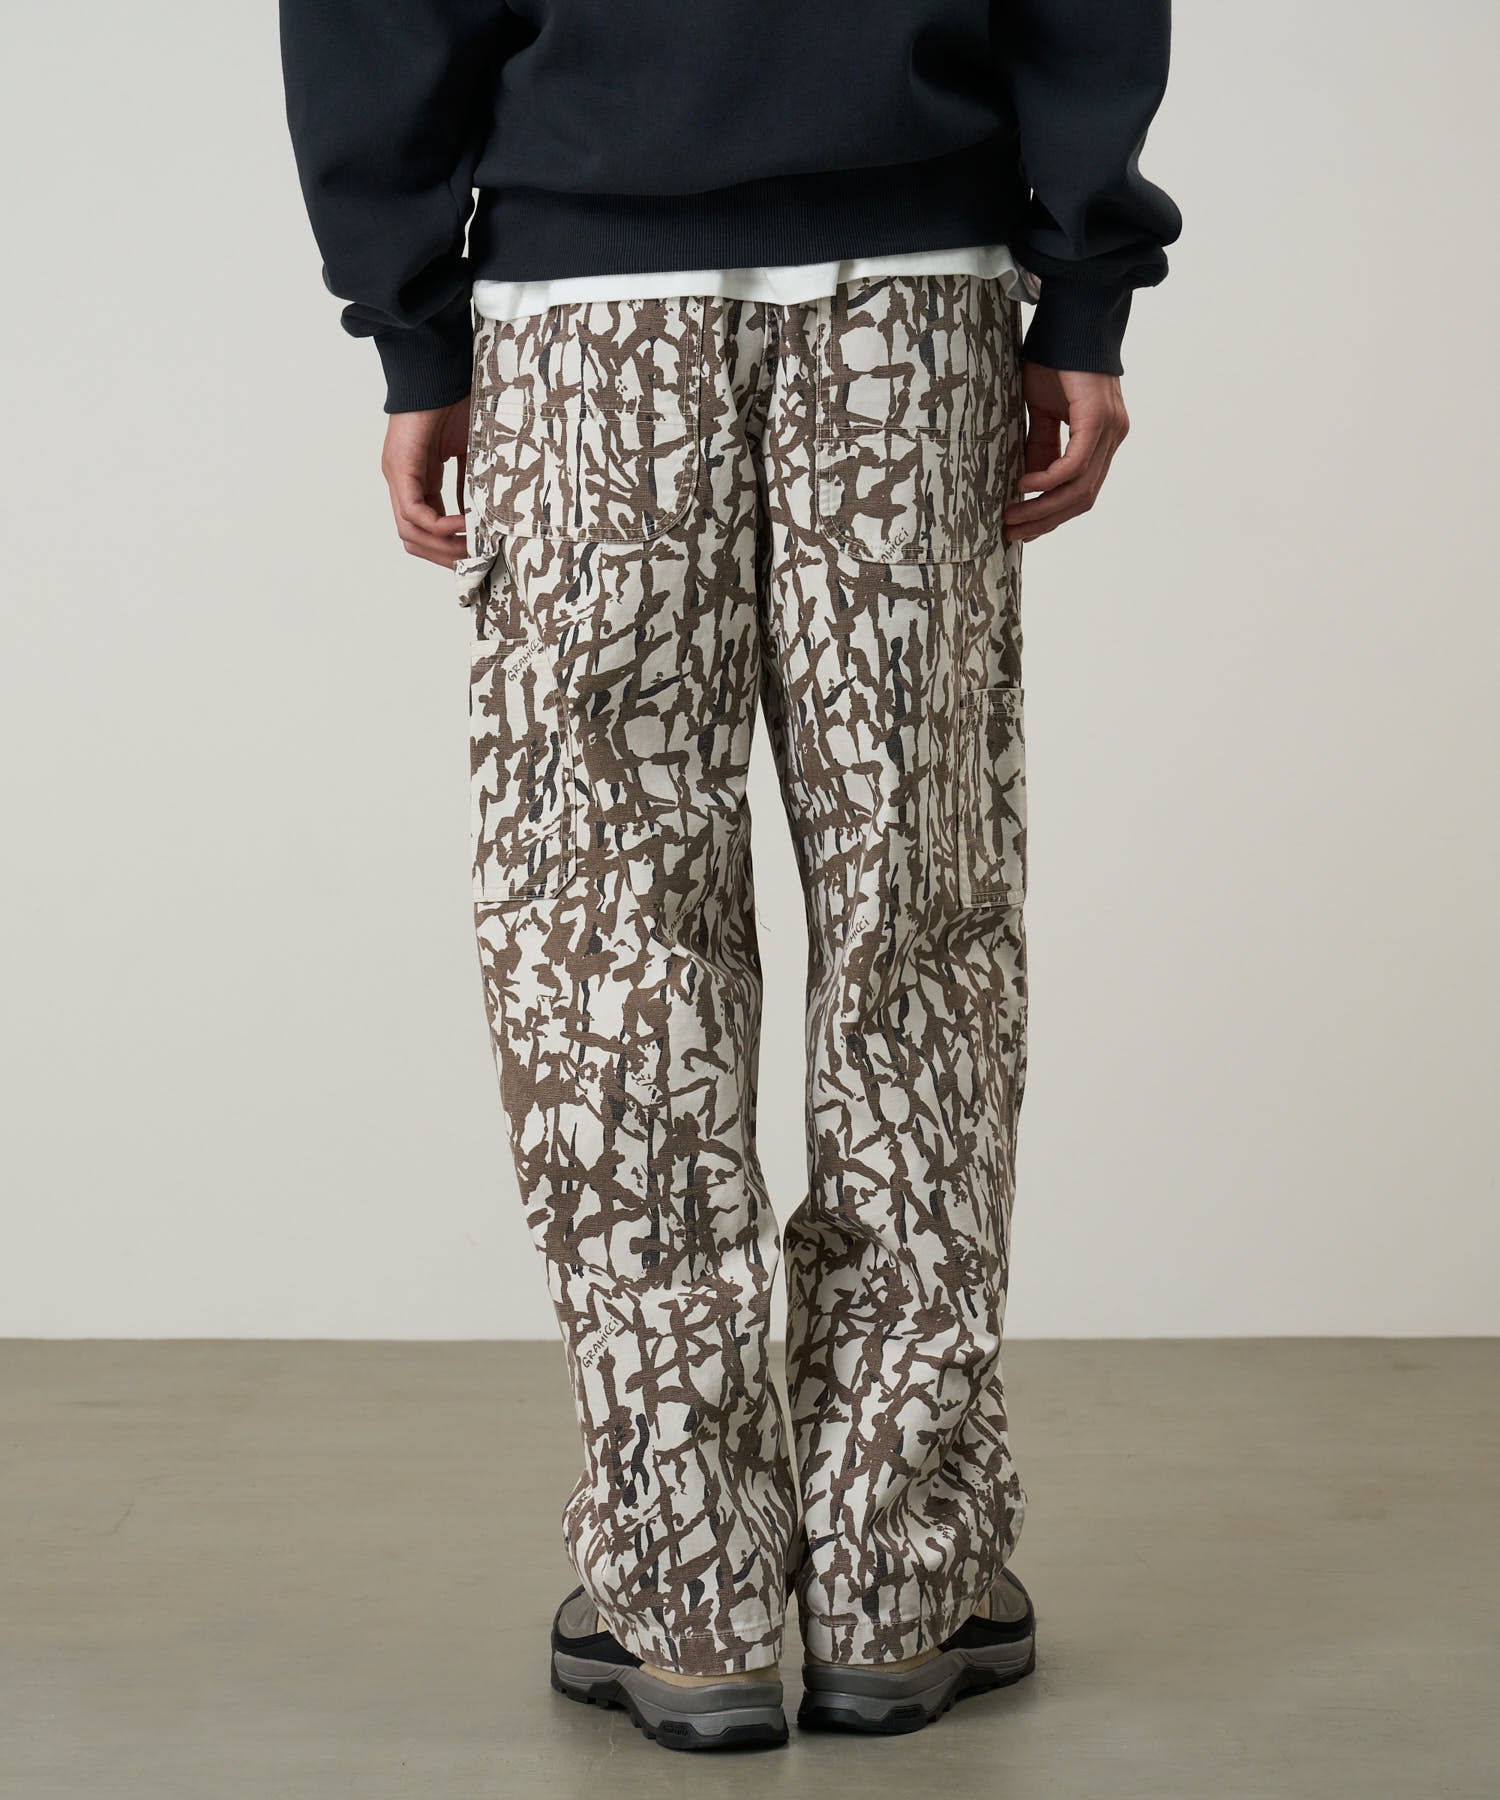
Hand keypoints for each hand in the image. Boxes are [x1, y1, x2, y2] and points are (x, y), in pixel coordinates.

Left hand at [380, 401, 469, 567]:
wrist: (441, 370)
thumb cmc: (457, 402)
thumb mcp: (470, 454)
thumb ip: (470, 485)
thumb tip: (483, 516)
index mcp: (418, 480)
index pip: (425, 529)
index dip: (449, 547)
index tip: (477, 554)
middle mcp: (402, 483)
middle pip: (414, 539)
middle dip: (445, 556)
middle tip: (475, 561)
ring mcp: (397, 476)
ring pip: (410, 532)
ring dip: (443, 546)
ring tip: (472, 547)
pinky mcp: (400, 468)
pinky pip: (415, 512)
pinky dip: (440, 525)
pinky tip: (465, 524)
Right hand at [1003, 366, 1129, 543]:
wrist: (1072, 317)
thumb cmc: (1055, 358)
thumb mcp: (1043, 410)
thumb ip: (1042, 445)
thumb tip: (1029, 482)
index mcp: (1102, 437)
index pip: (1082, 490)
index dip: (1052, 515)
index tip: (1023, 529)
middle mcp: (1112, 437)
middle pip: (1082, 498)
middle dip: (1045, 520)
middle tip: (1013, 533)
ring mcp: (1111, 429)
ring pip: (1080, 488)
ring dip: (1043, 507)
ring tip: (1012, 516)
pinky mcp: (1100, 419)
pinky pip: (1075, 464)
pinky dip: (1049, 480)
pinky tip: (1025, 484)